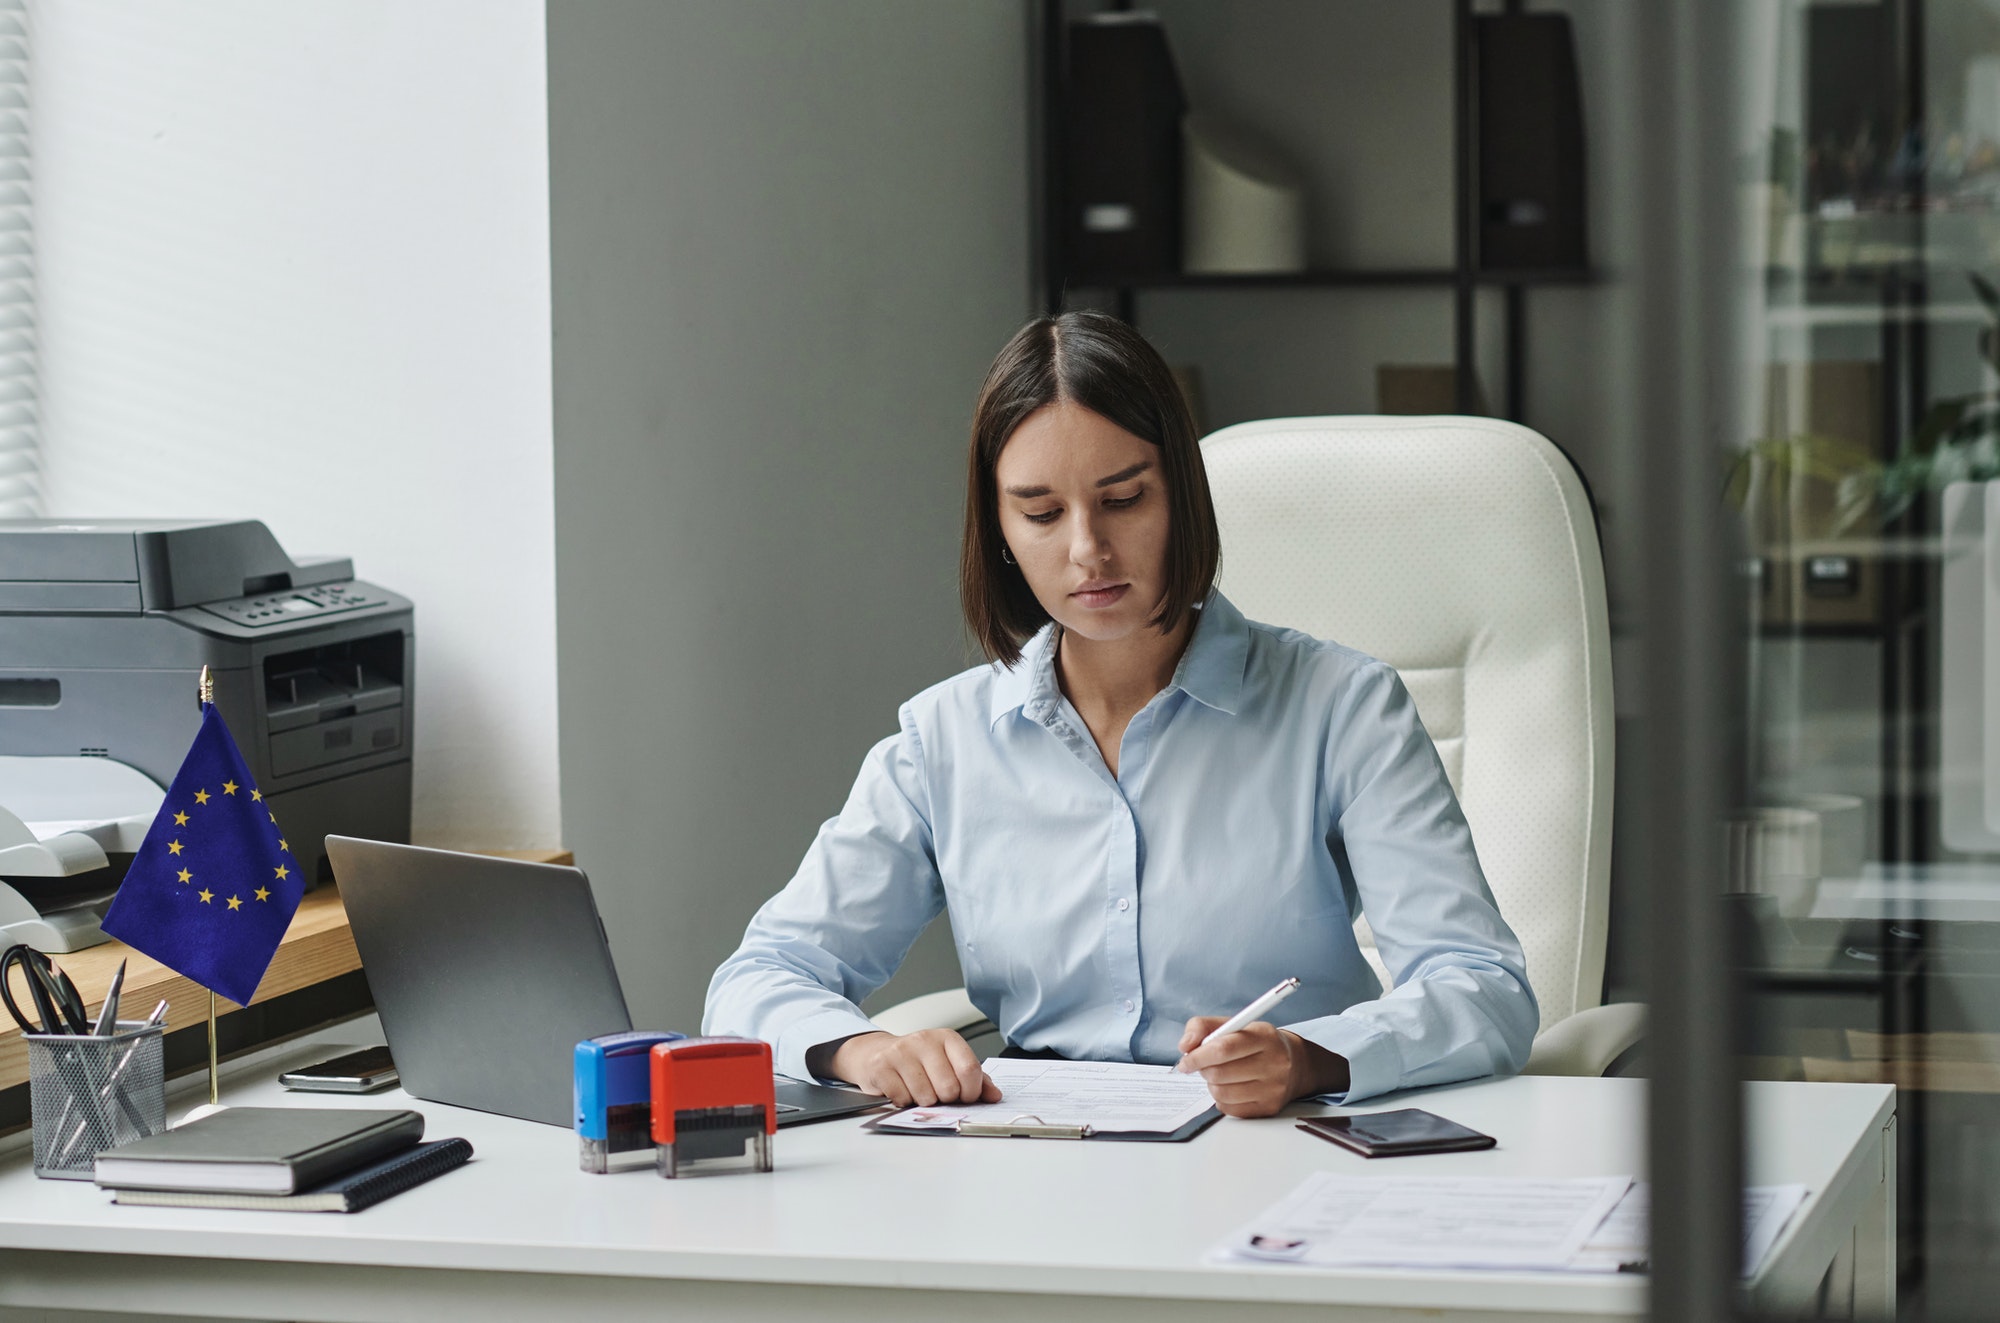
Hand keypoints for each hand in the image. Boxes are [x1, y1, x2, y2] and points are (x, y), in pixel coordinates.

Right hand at [826, 1029, 1000, 1107]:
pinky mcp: (881, 1066)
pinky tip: (902, 1089)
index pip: (970, 1069)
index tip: (965, 1097)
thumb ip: (975, 1079)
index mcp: (947, 1038)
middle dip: (945, 1100)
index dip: (971, 1092)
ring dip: (923, 1102)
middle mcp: (924, 1040)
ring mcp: (901, 1052)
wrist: (877, 1053)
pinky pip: (902, 1099)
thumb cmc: (919, 1062)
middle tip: (936, 1092)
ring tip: (917, 1089)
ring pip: (926, 1097)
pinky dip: (904, 1102)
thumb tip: (995, 1096)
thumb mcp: (949, 1063)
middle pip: (949, 1088)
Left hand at [1175, 1017, 1348, 1118]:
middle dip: (1204, 1069)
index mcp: (1263, 1036)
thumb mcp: (1233, 1024)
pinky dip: (1221, 1098)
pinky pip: (1229, 1109)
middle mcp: (1274, 1063)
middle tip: (1205, 1065)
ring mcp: (1274, 1088)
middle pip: (1220, 1073)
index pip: (1223, 1049)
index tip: (1185, 1061)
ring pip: (1222, 1093)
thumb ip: (1202, 1027)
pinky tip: (1231, 1087)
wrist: (1294, 1064)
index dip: (1198, 1056)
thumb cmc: (1255, 1042)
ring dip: (1212, 1084)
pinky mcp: (1269, 1108)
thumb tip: (1184, 1046)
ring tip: (1220, 1074)